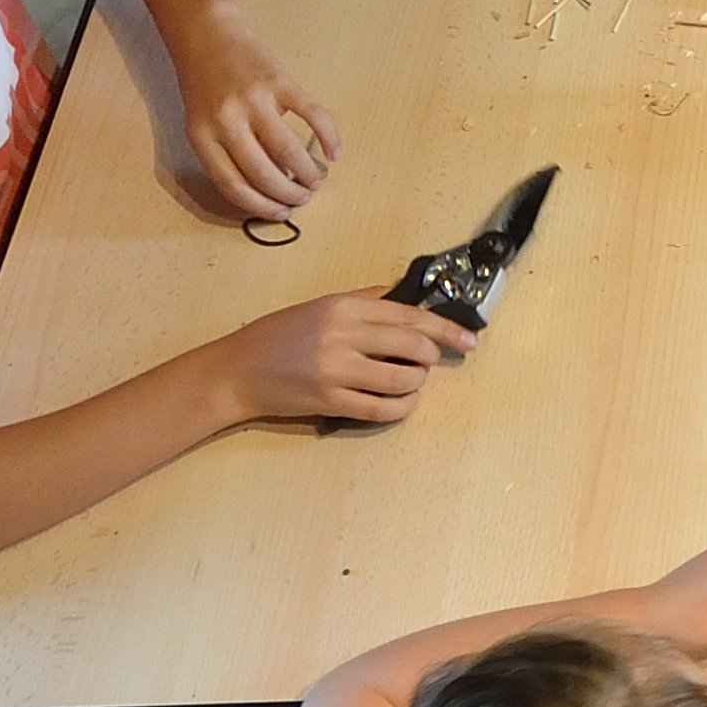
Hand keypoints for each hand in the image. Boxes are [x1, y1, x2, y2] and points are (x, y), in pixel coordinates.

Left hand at [168, 12, 339, 220]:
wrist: (207, 35)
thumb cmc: (204, 85)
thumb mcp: (202, 123)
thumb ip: (228, 153)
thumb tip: (272, 186)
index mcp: (202, 136)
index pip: (233, 184)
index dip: (261, 206)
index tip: (281, 213)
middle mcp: (226, 120)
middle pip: (263, 173)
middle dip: (289, 195)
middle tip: (304, 198)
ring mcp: (255, 100)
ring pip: (288, 151)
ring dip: (308, 173)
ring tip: (316, 180)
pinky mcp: (280, 81)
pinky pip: (311, 114)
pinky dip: (328, 136)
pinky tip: (335, 151)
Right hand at [214, 292, 474, 425]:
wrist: (236, 371)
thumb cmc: (277, 335)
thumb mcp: (318, 305)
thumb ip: (362, 300)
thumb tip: (400, 296)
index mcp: (342, 306)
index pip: (408, 314)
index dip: (445, 328)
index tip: (470, 338)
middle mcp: (342, 334)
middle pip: (413, 345)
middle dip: (432, 356)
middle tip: (429, 361)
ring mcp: (336, 370)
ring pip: (402, 379)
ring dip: (417, 383)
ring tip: (410, 380)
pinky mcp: (330, 401)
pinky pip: (381, 409)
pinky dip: (401, 407)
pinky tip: (401, 402)